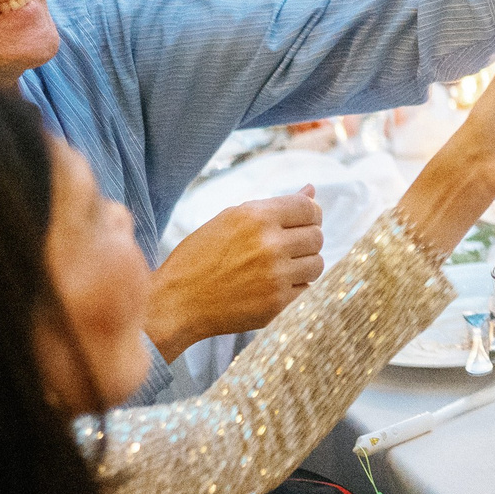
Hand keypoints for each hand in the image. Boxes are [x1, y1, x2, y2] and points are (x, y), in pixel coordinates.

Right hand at [144, 187, 326, 357]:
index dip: (311, 213)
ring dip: (304, 264)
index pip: (309, 208)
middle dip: (306, 240)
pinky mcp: (277, 304)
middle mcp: (269, 244)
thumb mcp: (230, 219)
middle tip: (285, 247)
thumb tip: (313, 190)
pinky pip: (306, 288)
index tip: (303, 222)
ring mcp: (275, 276)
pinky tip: (270, 285)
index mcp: (256, 217)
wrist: (177, 302)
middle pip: (317, 236)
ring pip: (317, 264)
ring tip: (279, 266)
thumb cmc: (200, 257)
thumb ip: (274, 206)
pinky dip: (294, 286)